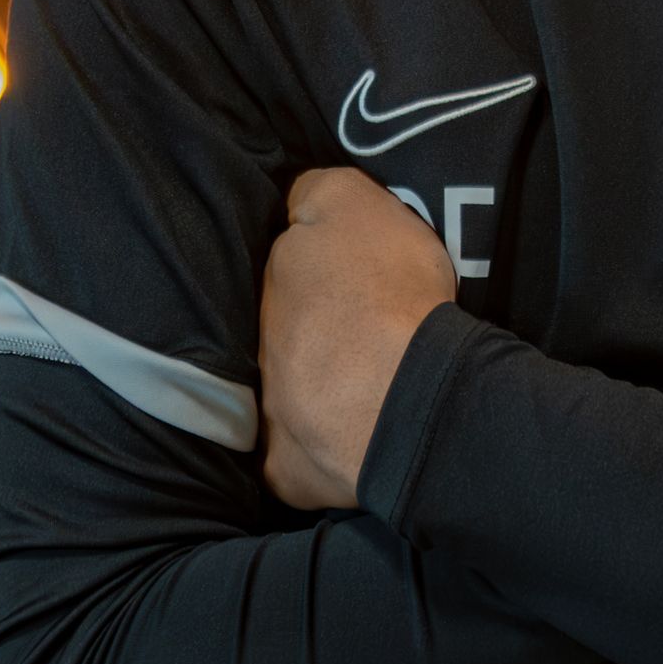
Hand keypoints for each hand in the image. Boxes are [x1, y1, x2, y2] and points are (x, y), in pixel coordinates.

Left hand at [260, 167, 458, 509]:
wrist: (407, 394)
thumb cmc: (387, 291)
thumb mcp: (352, 203)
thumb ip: (316, 192)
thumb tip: (292, 202)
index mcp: (272, 281)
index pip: (281, 261)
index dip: (313, 262)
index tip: (344, 270)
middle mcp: (255, 345)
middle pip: (280, 326)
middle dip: (308, 325)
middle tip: (355, 326)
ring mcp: (265, 413)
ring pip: (283, 388)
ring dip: (311, 383)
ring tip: (358, 382)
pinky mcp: (285, 471)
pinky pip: (295, 458)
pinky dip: (314, 450)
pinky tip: (344, 442)